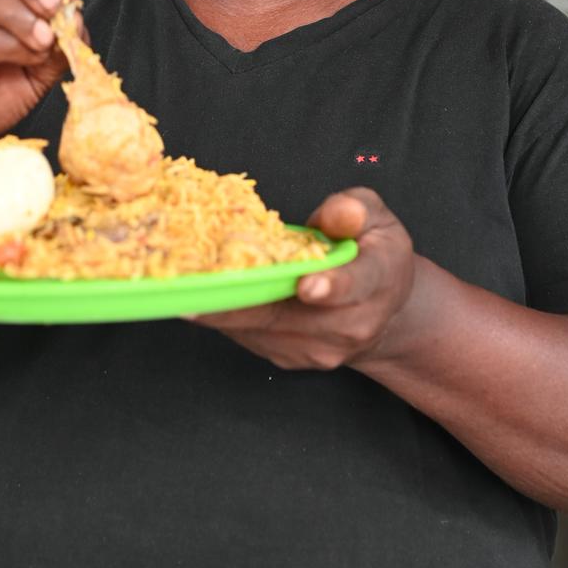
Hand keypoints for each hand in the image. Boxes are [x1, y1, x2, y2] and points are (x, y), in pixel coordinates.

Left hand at [188, 189, 415, 370]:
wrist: (385, 312)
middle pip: (289, 314)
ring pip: (261, 328)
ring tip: (182, 284)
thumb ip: (353, 208)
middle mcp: (351, 323)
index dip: (331, 285)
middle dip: (241, 298)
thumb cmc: (374, 251)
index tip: (307, 286)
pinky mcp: (292, 359)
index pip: (355, 283)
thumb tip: (336, 213)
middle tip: (196, 281)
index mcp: (377, 278)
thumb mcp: (375, 215)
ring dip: (220, 308)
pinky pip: (250, 337)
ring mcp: (320, 348)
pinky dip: (224, 316)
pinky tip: (199, 295)